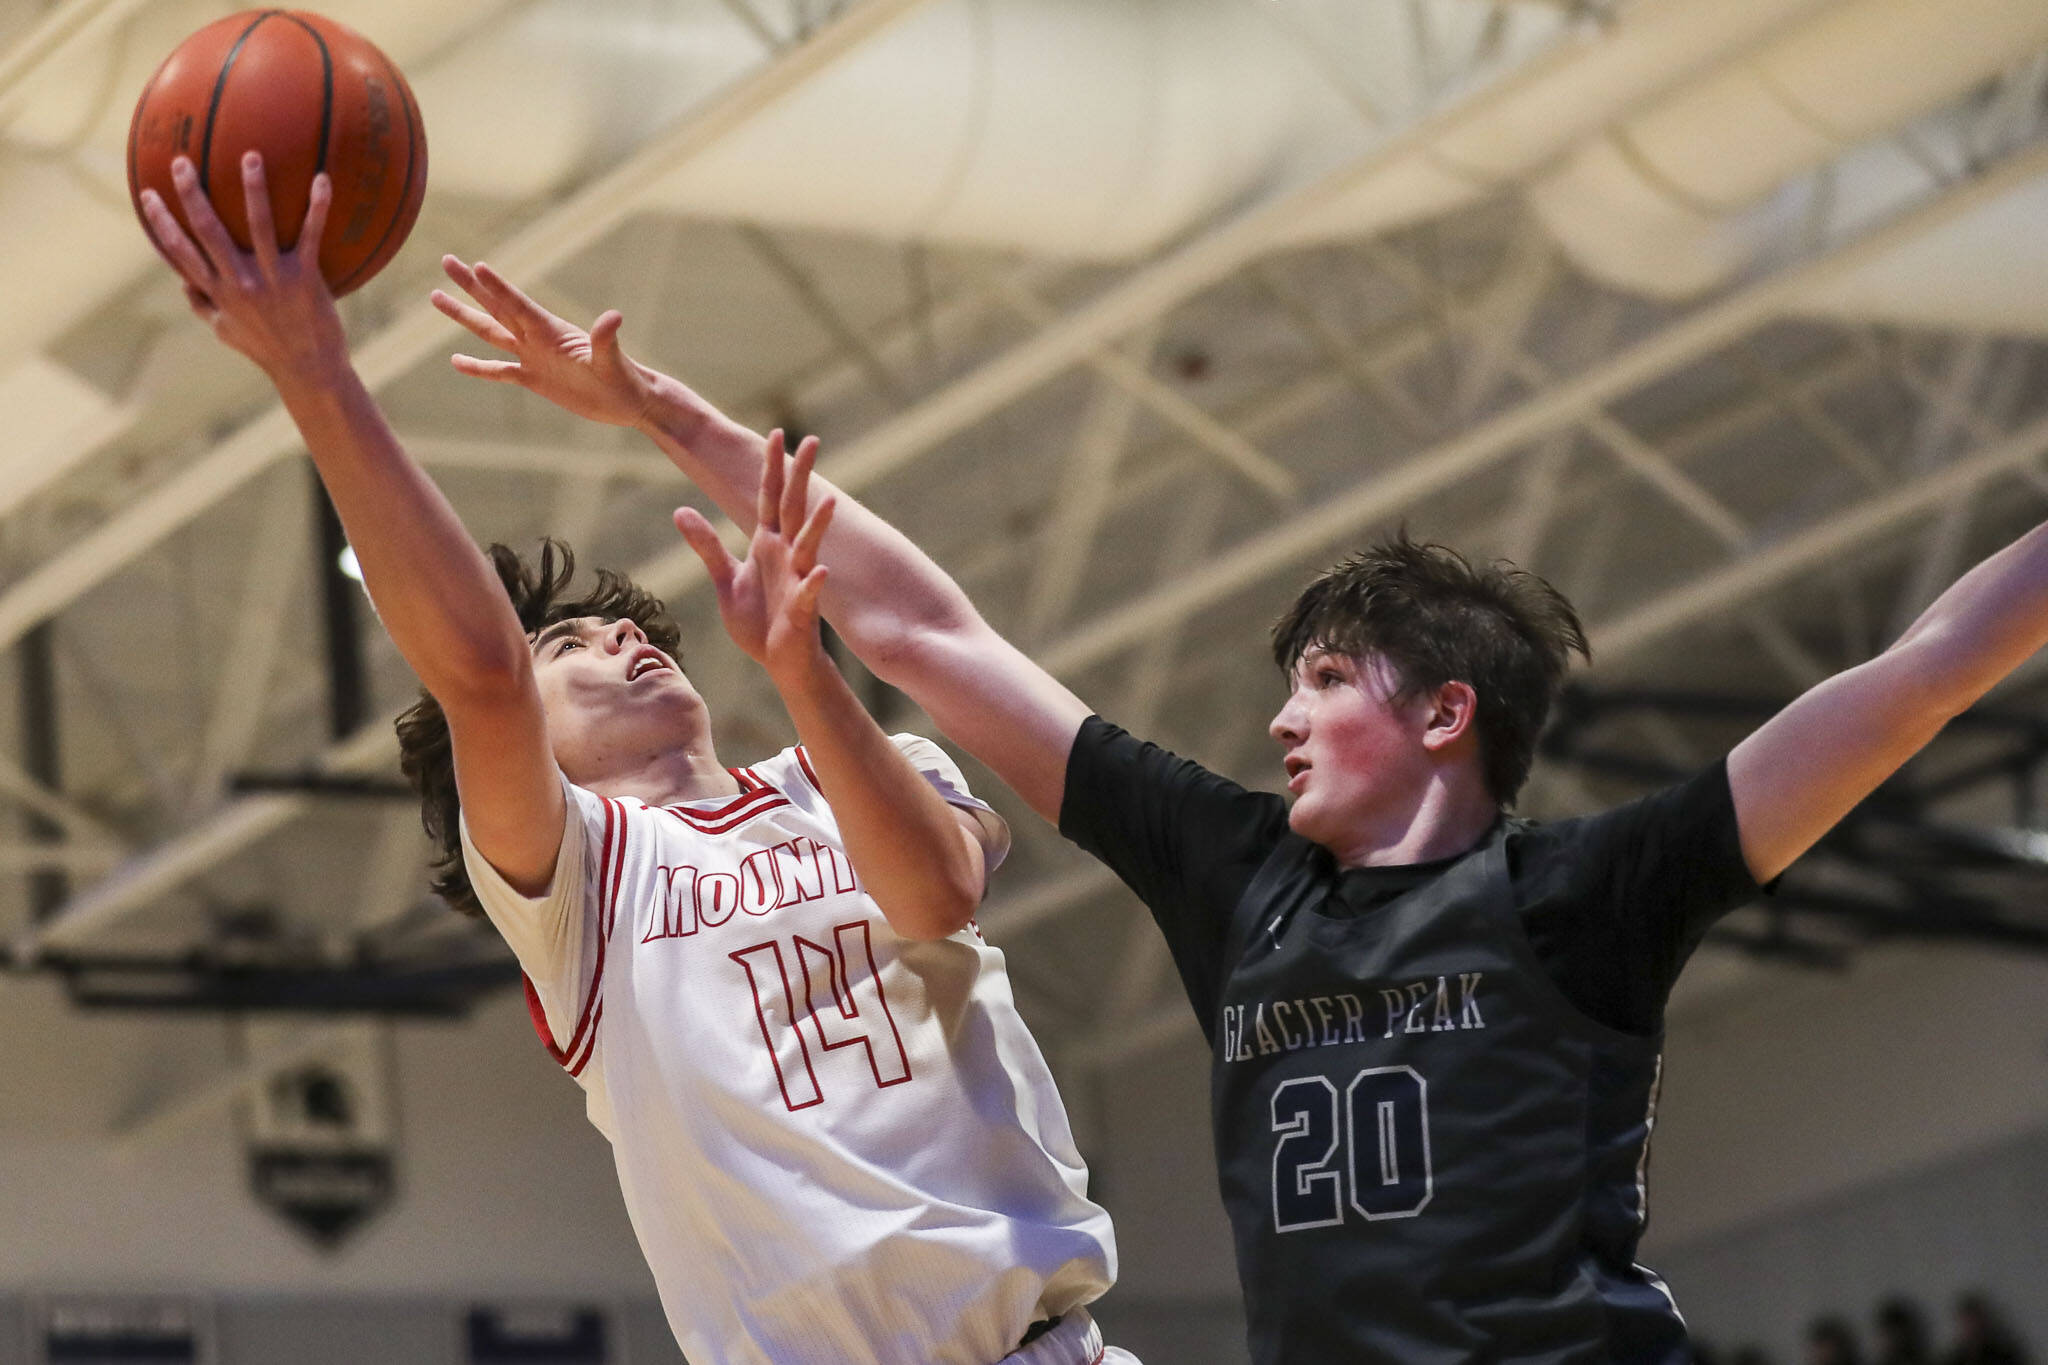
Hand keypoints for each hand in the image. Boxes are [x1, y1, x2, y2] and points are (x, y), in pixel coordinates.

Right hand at [138, 153, 345, 384]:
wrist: (309, 370)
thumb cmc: (266, 348)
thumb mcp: (225, 331)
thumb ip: (202, 305)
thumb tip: (182, 282)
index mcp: (217, 292)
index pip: (179, 252)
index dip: (161, 222)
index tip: (147, 192)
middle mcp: (240, 282)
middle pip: (209, 230)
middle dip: (192, 194)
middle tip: (183, 160)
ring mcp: (273, 279)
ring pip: (259, 225)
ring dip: (253, 189)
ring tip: (251, 156)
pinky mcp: (306, 279)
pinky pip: (311, 235)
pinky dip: (317, 206)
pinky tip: (322, 179)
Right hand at [432, 257, 661, 429]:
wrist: (631, 402)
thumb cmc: (626, 380)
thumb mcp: (614, 361)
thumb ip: (607, 340)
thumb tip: (613, 317)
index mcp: (552, 331)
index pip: (518, 305)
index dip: (497, 287)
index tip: (475, 265)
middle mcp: (538, 339)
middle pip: (496, 307)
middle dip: (471, 286)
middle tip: (447, 260)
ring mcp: (534, 358)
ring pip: (491, 333)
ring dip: (465, 316)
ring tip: (436, 296)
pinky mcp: (535, 380)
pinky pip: (500, 371)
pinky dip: (478, 366)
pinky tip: (456, 361)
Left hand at [674, 430, 835, 679]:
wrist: (779, 661)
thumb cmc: (758, 621)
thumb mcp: (725, 579)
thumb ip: (706, 545)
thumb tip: (680, 510)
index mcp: (768, 544)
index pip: (769, 497)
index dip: (772, 467)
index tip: (776, 433)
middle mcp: (786, 555)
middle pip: (792, 508)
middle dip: (800, 476)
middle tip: (812, 440)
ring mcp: (797, 580)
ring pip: (808, 546)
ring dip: (817, 525)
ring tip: (828, 501)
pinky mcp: (801, 611)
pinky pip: (809, 594)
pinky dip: (814, 583)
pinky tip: (821, 572)